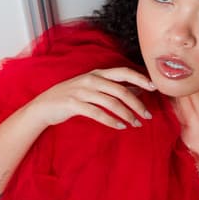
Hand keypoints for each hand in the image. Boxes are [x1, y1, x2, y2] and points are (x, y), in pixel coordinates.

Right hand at [27, 67, 155, 129]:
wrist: (44, 106)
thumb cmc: (73, 96)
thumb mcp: (93, 87)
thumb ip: (114, 87)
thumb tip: (138, 90)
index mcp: (98, 73)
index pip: (123, 72)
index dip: (140, 78)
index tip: (154, 87)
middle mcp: (91, 80)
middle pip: (121, 90)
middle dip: (137, 104)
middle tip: (148, 115)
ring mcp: (82, 91)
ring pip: (112, 103)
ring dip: (127, 115)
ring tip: (136, 124)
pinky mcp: (74, 104)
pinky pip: (97, 113)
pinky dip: (111, 121)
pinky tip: (120, 126)